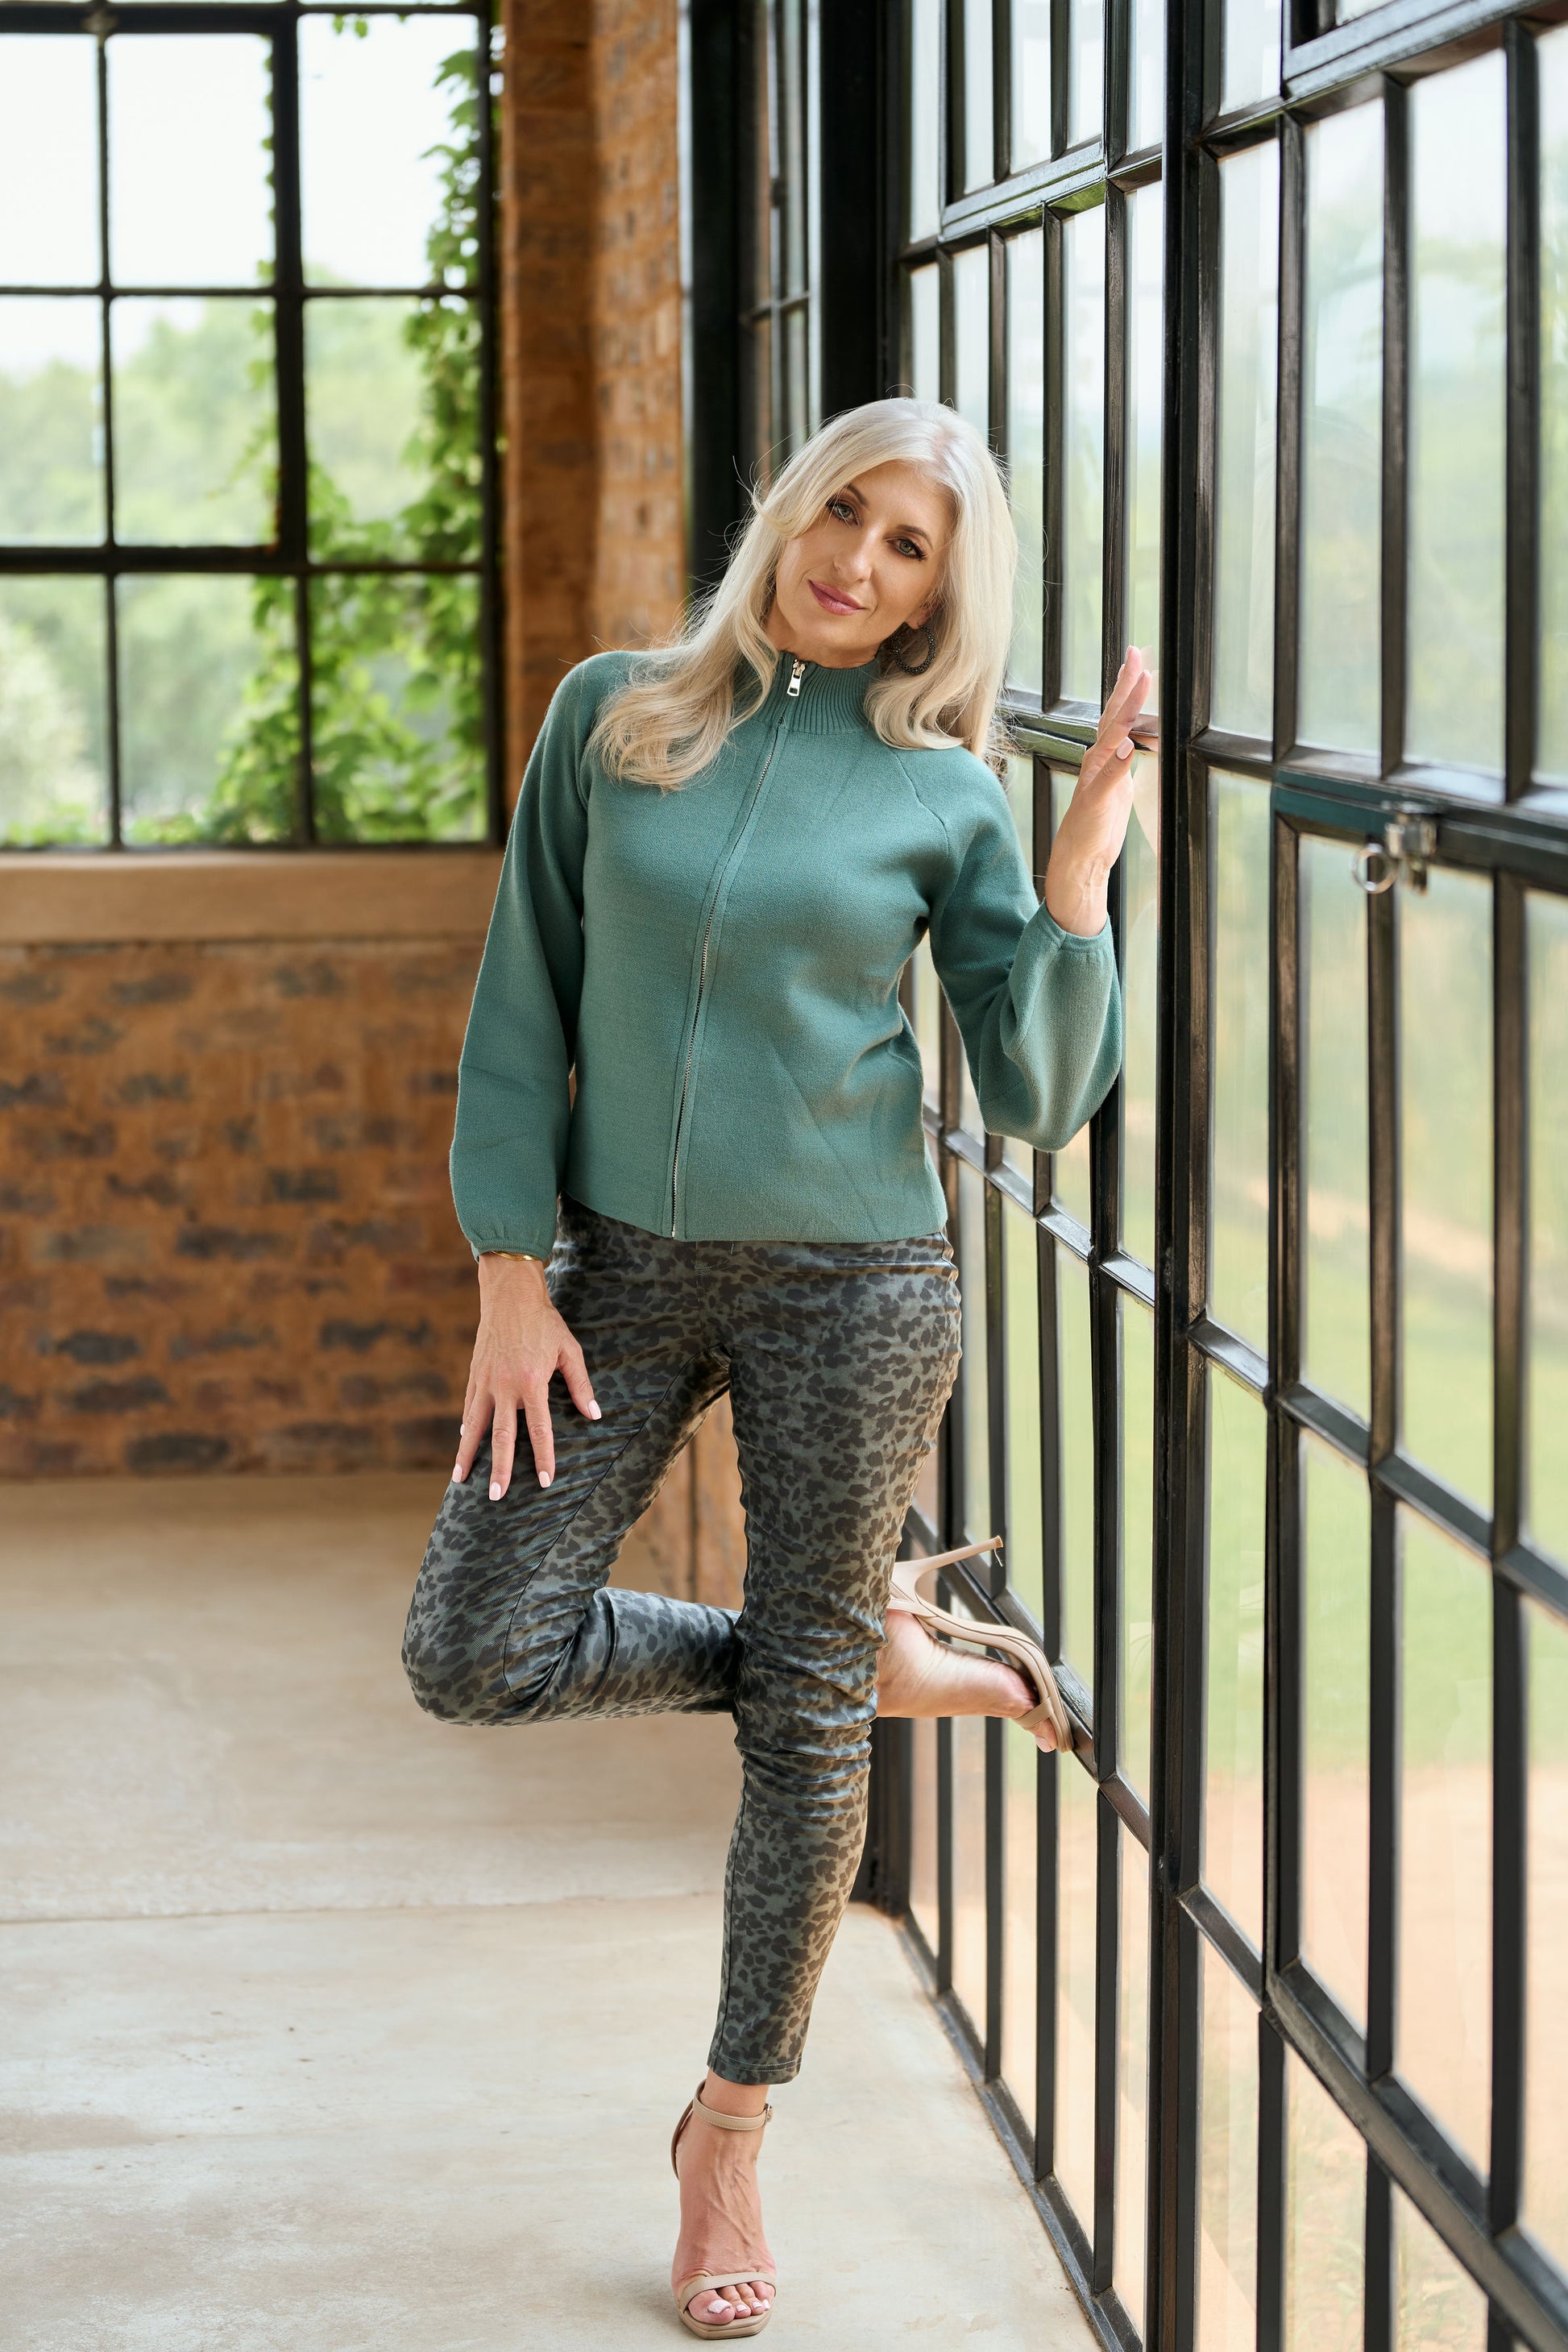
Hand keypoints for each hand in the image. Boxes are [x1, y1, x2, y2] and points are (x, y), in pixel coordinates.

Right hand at [452, 1254, 598, 1498]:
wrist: (509, 1294)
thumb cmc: (544, 1322)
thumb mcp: (569, 1350)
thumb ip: (580, 1385)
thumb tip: (594, 1415)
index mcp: (532, 1382)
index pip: (539, 1429)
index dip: (542, 1457)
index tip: (543, 1481)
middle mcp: (505, 1386)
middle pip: (501, 1436)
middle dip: (498, 1468)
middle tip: (495, 1496)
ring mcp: (486, 1381)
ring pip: (475, 1425)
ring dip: (467, 1453)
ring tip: (460, 1479)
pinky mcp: (475, 1374)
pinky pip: (469, 1406)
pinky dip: (467, 1426)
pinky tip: (464, 1441)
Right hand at [1043, 647, 1153, 936]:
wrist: (1078, 860)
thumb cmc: (1098, 825)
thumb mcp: (1116, 787)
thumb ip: (1121, 762)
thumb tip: (1133, 741)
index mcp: (1104, 756)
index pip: (1117, 713)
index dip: (1128, 685)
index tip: (1138, 656)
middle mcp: (1096, 760)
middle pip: (1113, 715)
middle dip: (1127, 684)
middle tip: (1139, 655)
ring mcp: (1094, 778)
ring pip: (1111, 737)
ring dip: (1127, 711)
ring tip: (1141, 686)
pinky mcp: (1095, 801)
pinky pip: (1108, 778)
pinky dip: (1117, 761)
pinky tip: (1127, 745)